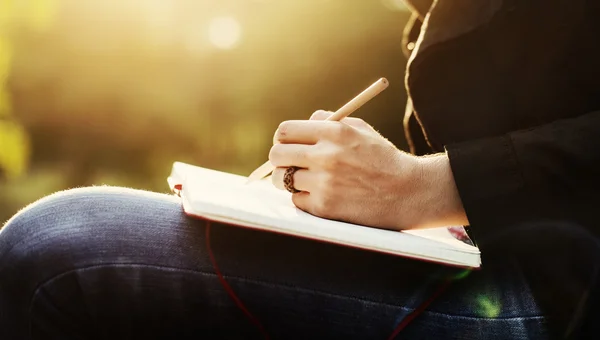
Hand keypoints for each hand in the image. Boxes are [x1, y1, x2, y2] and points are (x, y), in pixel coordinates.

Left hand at [269, 110, 467, 229]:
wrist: (409, 192)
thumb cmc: (383, 159)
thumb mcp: (360, 130)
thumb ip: (330, 121)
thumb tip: (303, 122)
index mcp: (334, 131)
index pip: (285, 131)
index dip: (282, 139)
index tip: (286, 145)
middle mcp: (326, 155)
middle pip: (276, 155)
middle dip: (278, 160)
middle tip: (288, 164)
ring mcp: (324, 183)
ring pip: (282, 180)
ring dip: (289, 181)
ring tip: (305, 181)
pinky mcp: (325, 207)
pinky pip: (297, 200)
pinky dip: (305, 199)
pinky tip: (322, 196)